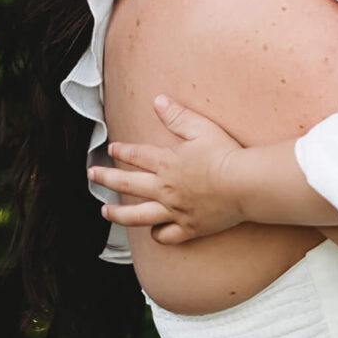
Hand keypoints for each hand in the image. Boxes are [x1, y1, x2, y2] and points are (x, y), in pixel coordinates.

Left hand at [87, 95, 246, 243]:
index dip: (122, 150)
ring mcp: (174, 210)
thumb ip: (178, 116)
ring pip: (137, 215)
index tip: (111, 148)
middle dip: (106, 178)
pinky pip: (166, 236)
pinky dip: (158, 236)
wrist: (245, 184)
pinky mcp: (189, 228)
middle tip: (92, 175)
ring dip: (118, 213)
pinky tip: (153, 233)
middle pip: (126, 184)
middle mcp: (164, 188)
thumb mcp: (202, 128)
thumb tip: (158, 101)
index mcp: (166, 162)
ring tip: (105, 211)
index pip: (136, 155)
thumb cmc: (226, 154)